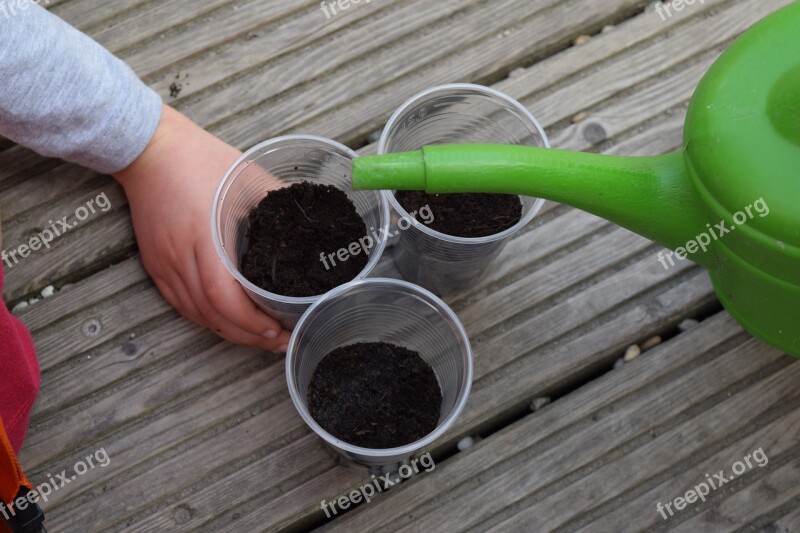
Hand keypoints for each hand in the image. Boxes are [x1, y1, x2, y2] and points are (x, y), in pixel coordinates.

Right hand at [114, 105, 290, 351]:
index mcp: (204, 237)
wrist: (150, 149)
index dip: (251, 323)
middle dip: (247, 336)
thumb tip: (315, 219)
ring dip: (228, 332)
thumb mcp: (249, 178)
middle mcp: (179, 257)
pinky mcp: (155, 265)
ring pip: (196, 315)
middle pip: (212, 316)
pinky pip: (181, 305)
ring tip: (260, 337)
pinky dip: (207, 319)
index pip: (223, 297)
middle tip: (279, 342)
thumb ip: (282, 201)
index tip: (278, 331)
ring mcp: (163, 264)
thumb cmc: (200, 160)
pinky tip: (228, 322)